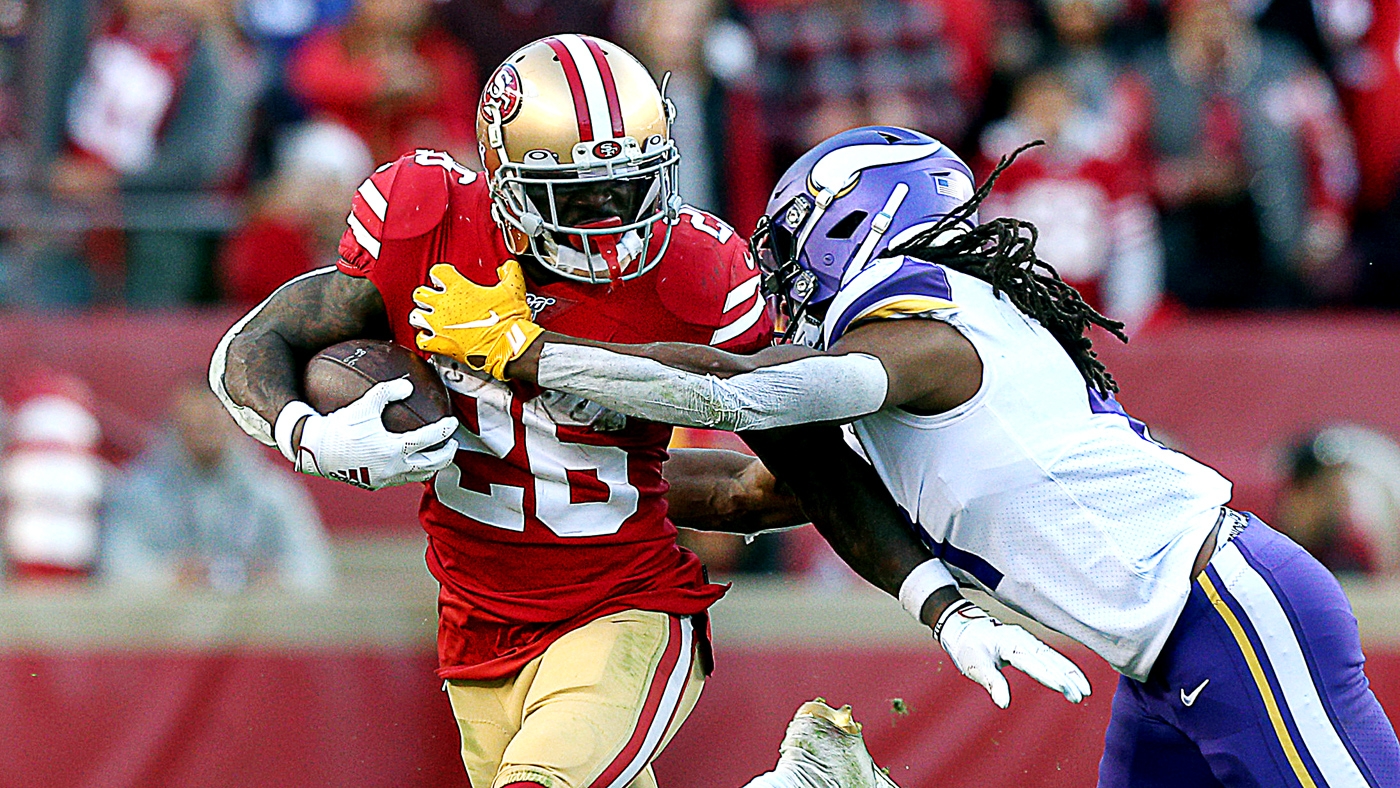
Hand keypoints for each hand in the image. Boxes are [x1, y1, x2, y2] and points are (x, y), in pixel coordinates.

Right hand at [286, 379, 458, 489]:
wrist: (314, 451)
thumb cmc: (340, 426)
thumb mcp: (364, 404)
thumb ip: (388, 391)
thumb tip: (408, 385)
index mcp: (394, 450)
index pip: (430, 440)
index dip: (445, 430)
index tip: (452, 422)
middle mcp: (393, 469)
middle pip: (432, 465)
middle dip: (447, 455)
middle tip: (453, 444)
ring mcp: (384, 480)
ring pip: (417, 476)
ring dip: (430, 466)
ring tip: (435, 456)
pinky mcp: (374, 485)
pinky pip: (400, 479)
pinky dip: (411, 470)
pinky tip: (408, 461)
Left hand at [409, 260, 542, 378]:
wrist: (507, 345)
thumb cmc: (508, 319)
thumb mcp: (513, 289)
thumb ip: (509, 273)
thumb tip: (507, 268)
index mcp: (459, 288)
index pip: (437, 272)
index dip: (440, 274)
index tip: (445, 278)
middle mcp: (444, 304)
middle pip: (420, 293)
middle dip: (426, 296)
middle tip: (435, 299)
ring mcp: (439, 325)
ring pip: (415, 316)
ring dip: (421, 316)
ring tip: (430, 318)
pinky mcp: (440, 344)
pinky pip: (421, 340)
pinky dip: (424, 339)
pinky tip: (432, 338)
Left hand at [935, 598, 1090, 708]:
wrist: (964, 626)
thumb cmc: (968, 647)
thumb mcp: (974, 665)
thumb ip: (990, 682)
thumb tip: (1003, 703)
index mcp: (1009, 643)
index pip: (1032, 662)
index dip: (1049, 676)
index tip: (1064, 688)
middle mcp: (1023, 639)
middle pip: (1049, 659)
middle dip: (1066, 677)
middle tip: (1080, 696)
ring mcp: (1028, 640)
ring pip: (1054, 657)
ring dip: (1070, 673)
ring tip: (1086, 691)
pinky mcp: (1030, 644)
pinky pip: (1052, 656)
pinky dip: (1065, 667)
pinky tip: (1075, 679)